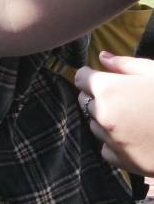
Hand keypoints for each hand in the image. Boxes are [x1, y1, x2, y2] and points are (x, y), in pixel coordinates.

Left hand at [75, 51, 153, 174]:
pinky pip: (106, 148)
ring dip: (106, 120)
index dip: (90, 75)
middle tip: (121, 97)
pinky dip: (115, 142)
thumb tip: (102, 57)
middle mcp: (104, 115)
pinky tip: (135, 136)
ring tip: (133, 117)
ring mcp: (112, 140)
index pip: (81, 78)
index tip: (101, 77)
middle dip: (97, 96)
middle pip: (84, 101)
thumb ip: (124, 64)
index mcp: (108, 90)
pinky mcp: (122, 161)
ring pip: (95, 125)